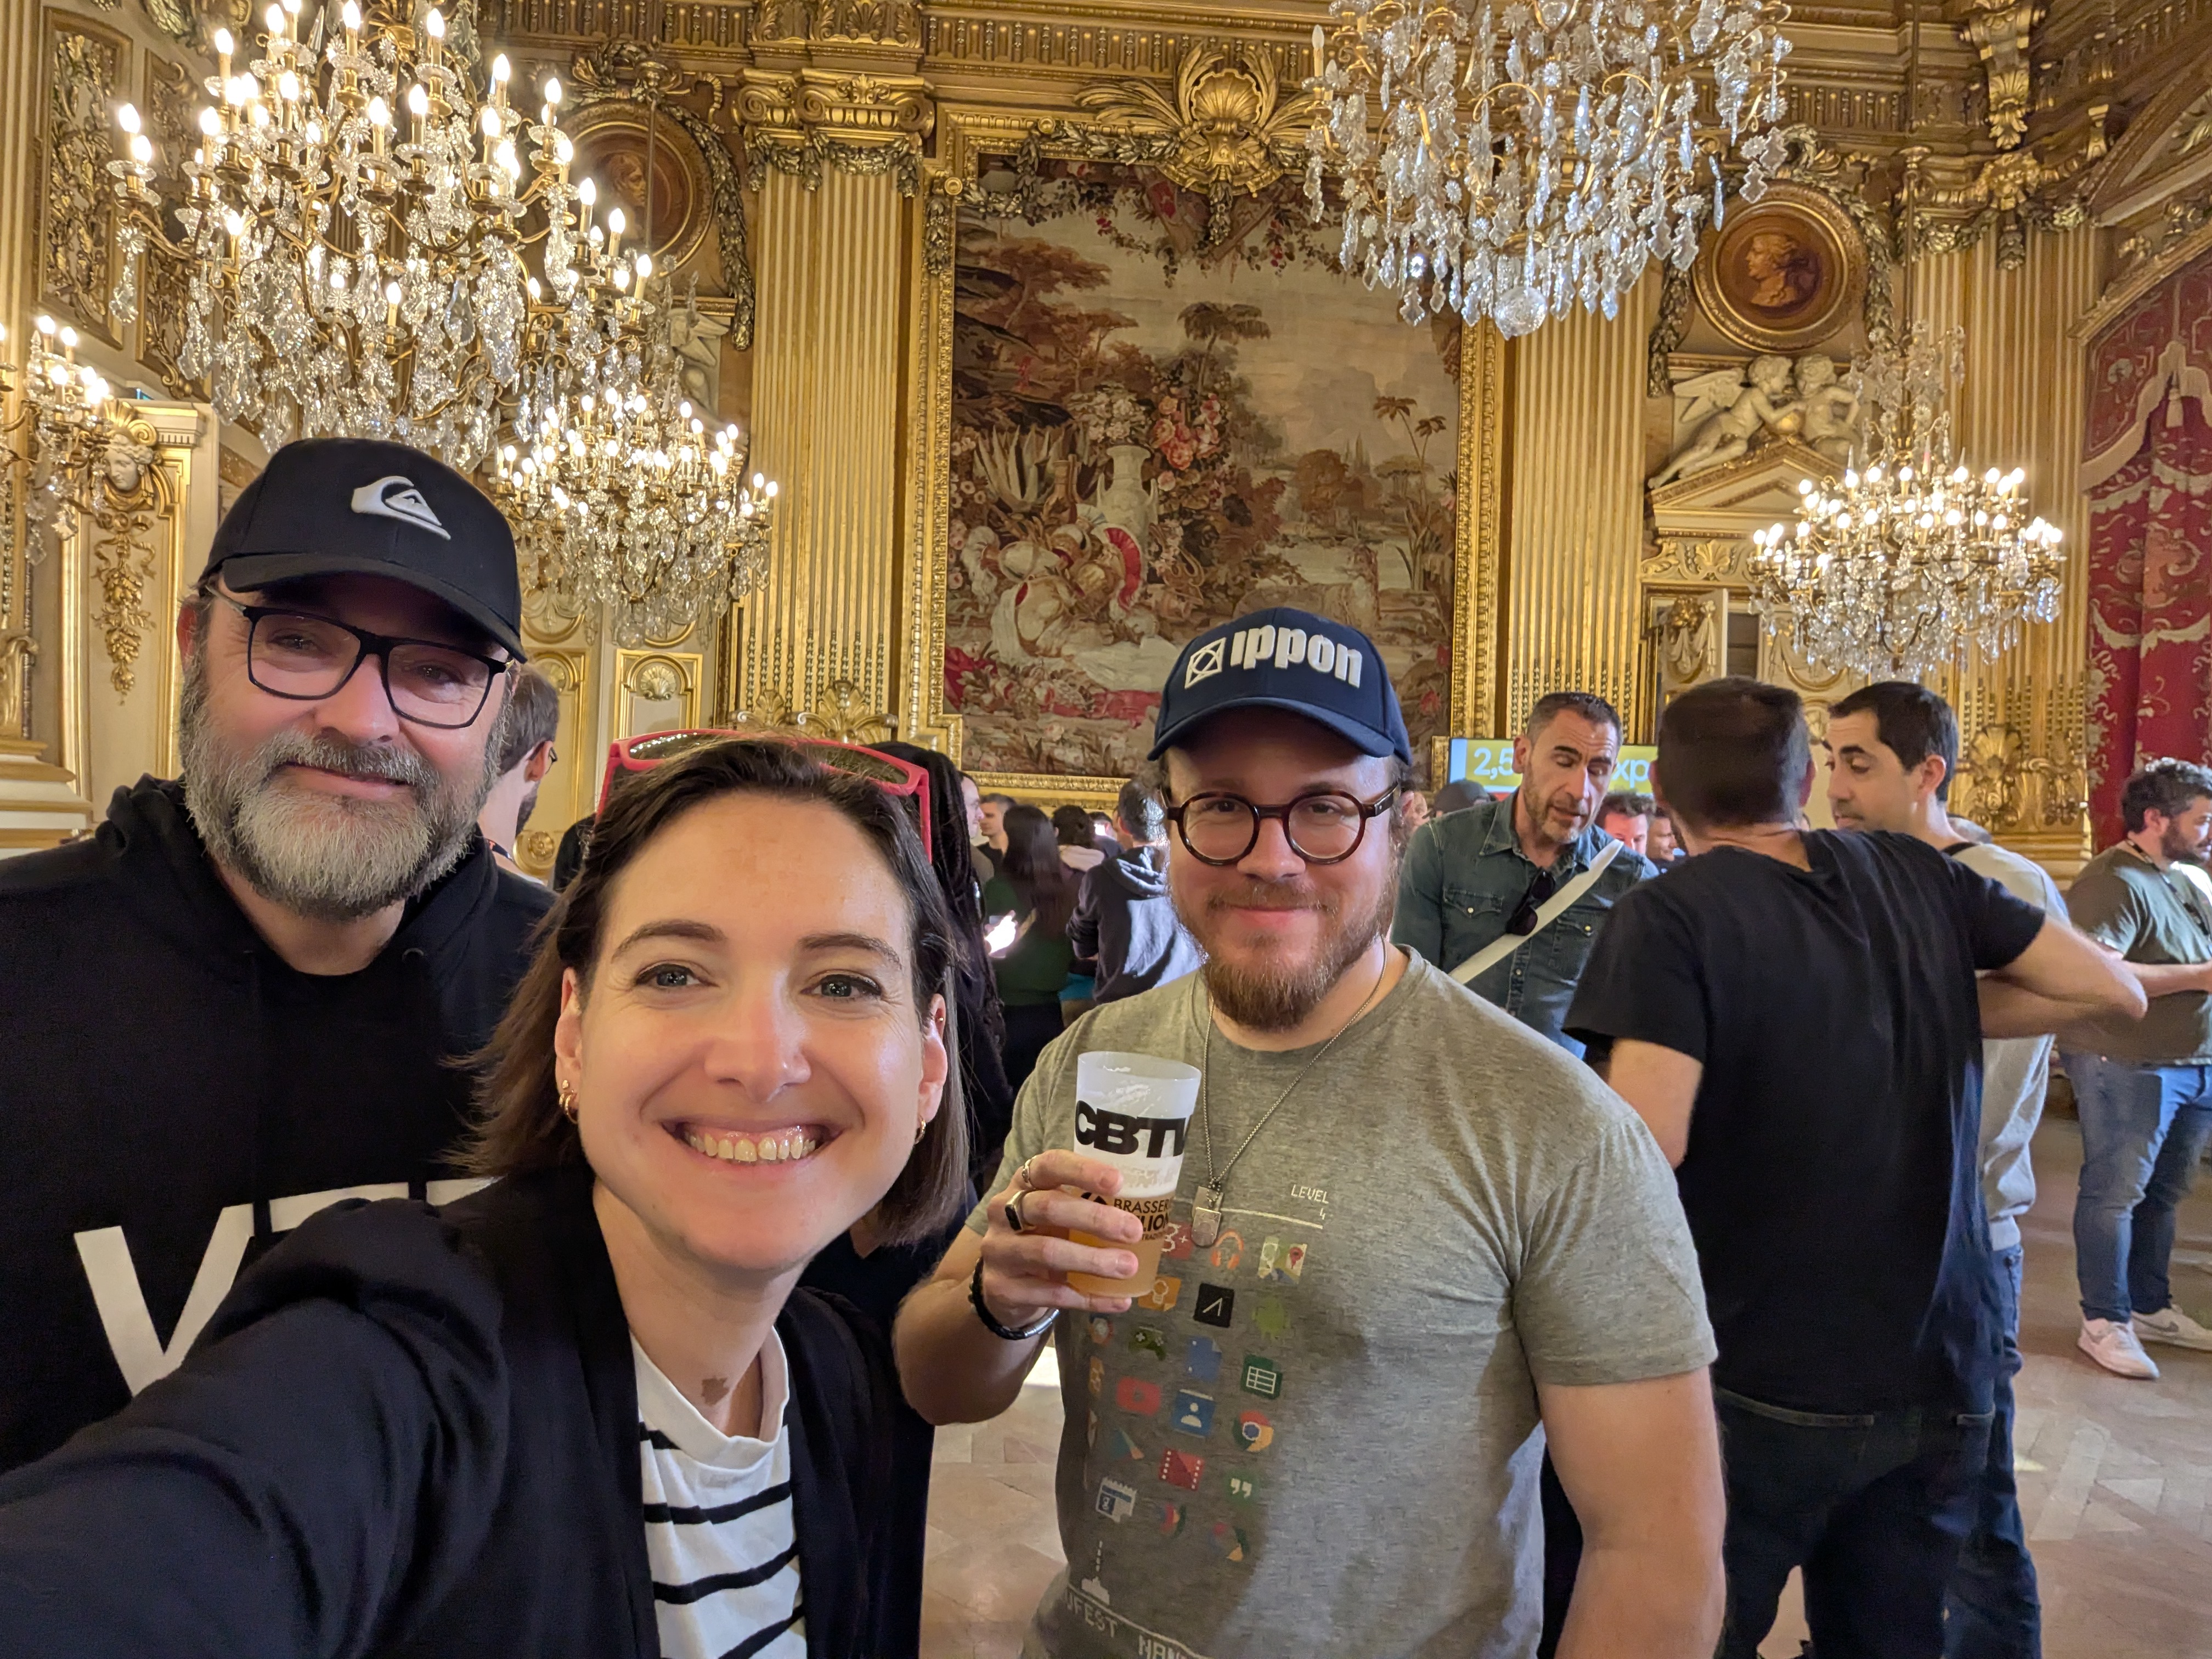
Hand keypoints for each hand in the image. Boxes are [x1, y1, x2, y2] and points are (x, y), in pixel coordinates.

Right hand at [978, 1151, 1145, 1324]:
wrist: (1003, 1285)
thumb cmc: (1042, 1236)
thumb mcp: (1056, 1214)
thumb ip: (1086, 1204)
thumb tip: (1149, 1207)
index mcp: (1023, 1184)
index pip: (1048, 1166)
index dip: (1082, 1171)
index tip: (1119, 1182)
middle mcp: (1004, 1212)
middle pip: (1048, 1207)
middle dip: (1095, 1219)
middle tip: (1134, 1230)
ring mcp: (999, 1251)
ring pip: (1047, 1251)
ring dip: (1092, 1260)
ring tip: (1128, 1267)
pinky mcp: (1002, 1288)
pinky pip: (1051, 1293)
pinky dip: (1088, 1298)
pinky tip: (1118, 1300)